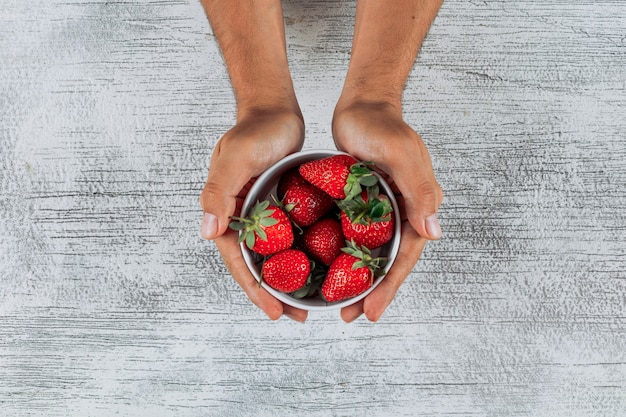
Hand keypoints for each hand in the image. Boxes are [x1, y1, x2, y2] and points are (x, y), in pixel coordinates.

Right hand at [200, 109, 308, 321]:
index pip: (238, 261)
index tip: (274, 311)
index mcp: (224, 213)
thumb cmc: (254, 130)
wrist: (274, 108)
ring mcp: (261, 214)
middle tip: (296, 315)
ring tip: (309, 300)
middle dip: (273, 293)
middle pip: (255, 265)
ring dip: (288, 279)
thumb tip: (207, 233)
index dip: (255, 289)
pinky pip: (288, 237)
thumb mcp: (235, 159)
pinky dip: (300, 255)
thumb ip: (218, 193)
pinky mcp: (279, 206)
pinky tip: (320, 267)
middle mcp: (240, 218)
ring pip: (273, 256)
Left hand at [332, 100, 443, 321]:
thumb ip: (418, 192)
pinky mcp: (364, 203)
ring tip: (338, 301)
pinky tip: (329, 267)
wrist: (362, 103)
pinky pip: (356, 235)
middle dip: (372, 291)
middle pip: (389, 261)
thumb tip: (434, 233)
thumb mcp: (401, 155)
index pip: (406, 256)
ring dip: (358, 278)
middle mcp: (403, 212)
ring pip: (372, 252)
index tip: (371, 311)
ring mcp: (383, 209)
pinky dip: (345, 254)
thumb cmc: (382, 125)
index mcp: (418, 205)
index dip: (389, 286)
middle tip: (349, 315)